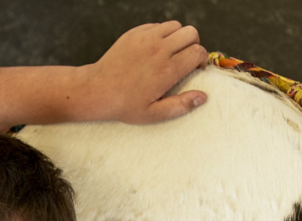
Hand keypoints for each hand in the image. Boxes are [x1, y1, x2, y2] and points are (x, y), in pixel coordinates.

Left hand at [84, 21, 208, 123]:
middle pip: (191, 33)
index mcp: (167, 70)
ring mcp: (146, 38)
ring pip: (175, 26)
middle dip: (194, 45)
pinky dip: (162, 34)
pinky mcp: (135, 33)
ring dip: (179, 37)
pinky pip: (158, 25)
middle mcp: (159, 50)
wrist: (98, 90)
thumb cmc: (125, 105)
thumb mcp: (154, 113)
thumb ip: (180, 105)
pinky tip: (156, 49)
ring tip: (172, 53)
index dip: (202, 59)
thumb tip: (202, 97)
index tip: (196, 68)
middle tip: (186, 59)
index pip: (197, 52)